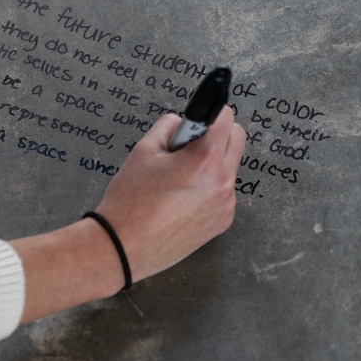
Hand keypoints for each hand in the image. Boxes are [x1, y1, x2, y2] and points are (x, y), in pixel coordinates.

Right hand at [94, 106, 245, 282]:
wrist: (123, 247)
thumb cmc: (130, 201)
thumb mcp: (143, 151)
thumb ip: (167, 128)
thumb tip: (182, 123)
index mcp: (205, 159)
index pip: (226, 118)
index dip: (209, 113)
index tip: (197, 119)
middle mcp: (223, 182)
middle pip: (237, 139)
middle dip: (217, 134)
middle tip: (187, 145)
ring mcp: (226, 205)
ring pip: (229, 168)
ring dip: (212, 163)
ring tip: (178, 178)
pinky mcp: (222, 222)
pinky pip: (223, 193)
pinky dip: (208, 188)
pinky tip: (180, 199)